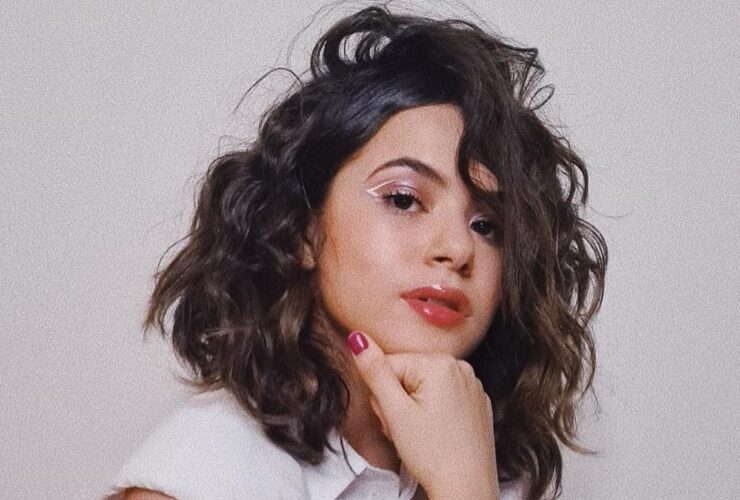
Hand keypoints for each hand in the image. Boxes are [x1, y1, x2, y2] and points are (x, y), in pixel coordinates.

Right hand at [347, 330, 499, 499]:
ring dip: (413, 407)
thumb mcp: (395, 412)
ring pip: (424, 386)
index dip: (382, 394)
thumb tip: (358, 338)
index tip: (392, 418)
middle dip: (398, 401)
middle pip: (407, 374)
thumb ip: (375, 371)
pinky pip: (444, 396)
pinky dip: (434, 412)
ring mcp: (472, 384)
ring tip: (419, 434)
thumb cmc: (432, 454)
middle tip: (404, 429)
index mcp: (439, 362)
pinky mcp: (477, 402)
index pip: (389, 365)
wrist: (468, 489)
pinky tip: (436, 434)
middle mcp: (460, 366)